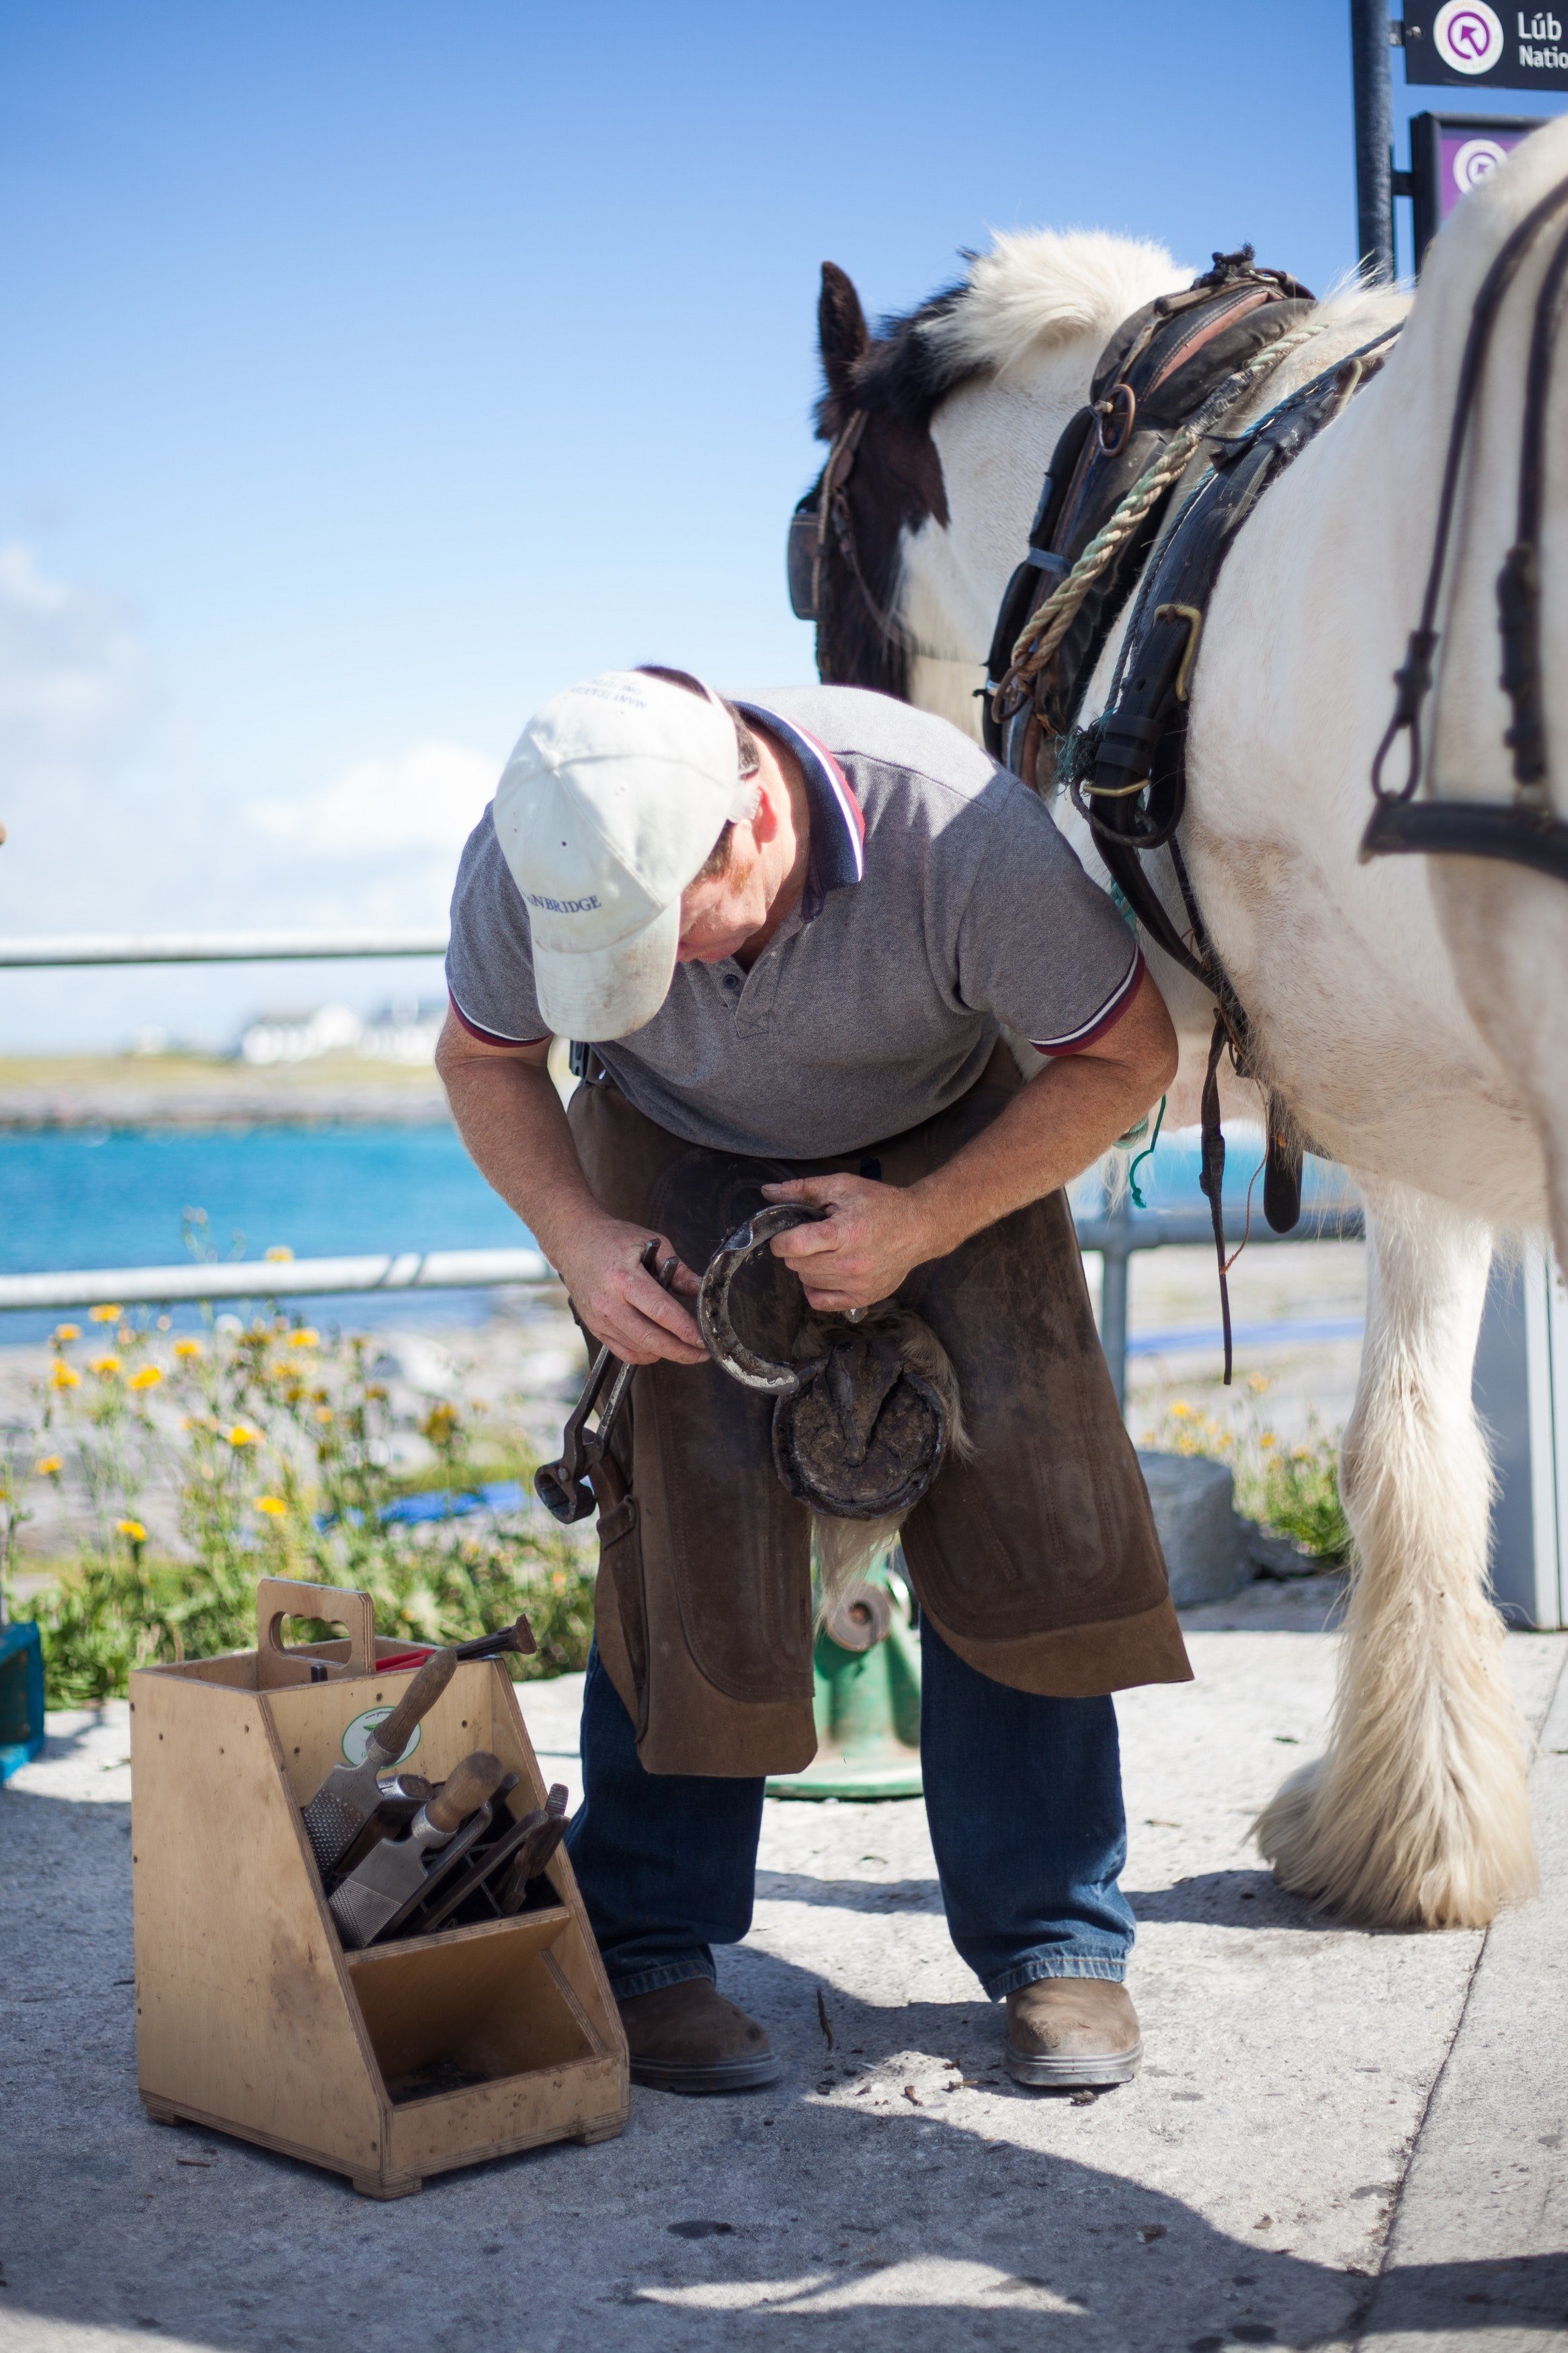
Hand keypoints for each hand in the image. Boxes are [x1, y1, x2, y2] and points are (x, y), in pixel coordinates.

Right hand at [553, 1217, 705, 1365]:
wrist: (574, 1241)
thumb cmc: (612, 1239)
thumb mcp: (652, 1243)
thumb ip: (678, 1270)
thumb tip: (700, 1289)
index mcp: (625, 1279)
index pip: (661, 1312)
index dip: (685, 1330)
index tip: (703, 1339)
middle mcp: (609, 1303)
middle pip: (651, 1338)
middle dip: (681, 1351)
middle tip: (701, 1353)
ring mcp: (599, 1319)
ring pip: (639, 1349)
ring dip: (666, 1353)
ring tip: (685, 1348)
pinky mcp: (595, 1327)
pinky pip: (624, 1352)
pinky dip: (645, 1355)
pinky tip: (660, 1348)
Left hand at [759, 1174, 936, 1312]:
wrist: (919, 1227)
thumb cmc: (881, 1204)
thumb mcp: (842, 1186)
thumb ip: (803, 1189)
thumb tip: (768, 1192)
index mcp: (844, 1233)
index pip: (794, 1245)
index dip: (780, 1241)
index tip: (784, 1236)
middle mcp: (851, 1263)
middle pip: (797, 1265)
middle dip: (796, 1251)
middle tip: (811, 1239)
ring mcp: (858, 1284)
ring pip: (807, 1282)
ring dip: (807, 1267)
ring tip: (825, 1252)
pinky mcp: (863, 1297)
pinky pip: (821, 1302)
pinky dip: (816, 1289)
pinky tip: (825, 1273)